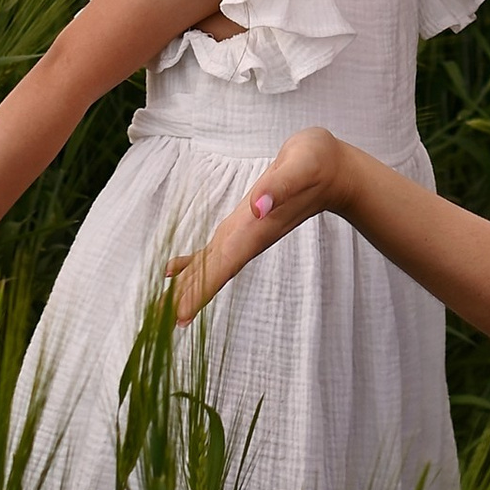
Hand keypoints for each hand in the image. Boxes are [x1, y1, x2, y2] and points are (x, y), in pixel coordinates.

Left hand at [167, 126, 345, 326]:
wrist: (334, 171)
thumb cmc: (317, 164)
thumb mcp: (300, 167)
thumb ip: (279, 186)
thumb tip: (257, 206)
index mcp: (256, 229)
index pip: (222, 267)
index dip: (199, 292)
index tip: (177, 319)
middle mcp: (248, 239)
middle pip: (211, 275)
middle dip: (184, 299)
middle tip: (155, 325)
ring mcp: (245, 235)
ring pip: (210, 268)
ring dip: (185, 288)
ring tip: (159, 308)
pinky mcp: (244, 225)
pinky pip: (213, 252)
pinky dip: (192, 265)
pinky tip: (172, 270)